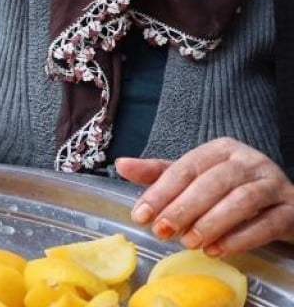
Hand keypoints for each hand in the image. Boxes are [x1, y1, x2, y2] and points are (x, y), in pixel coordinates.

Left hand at [115, 137, 293, 254]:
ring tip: (189, 243)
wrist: (283, 206)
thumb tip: (121, 165)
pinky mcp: (291, 208)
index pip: (187, 167)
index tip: (140, 215)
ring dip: (211, 223)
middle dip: (183, 208)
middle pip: (213, 182)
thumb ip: (161, 174)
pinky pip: (268, 223)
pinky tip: (218, 249)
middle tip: (162, 231)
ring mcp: (273, 183)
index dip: (161, 191)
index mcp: (221, 149)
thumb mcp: (195, 179)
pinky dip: (241, 238)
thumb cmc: (230, 190)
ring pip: (242, 200)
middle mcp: (249, 161)